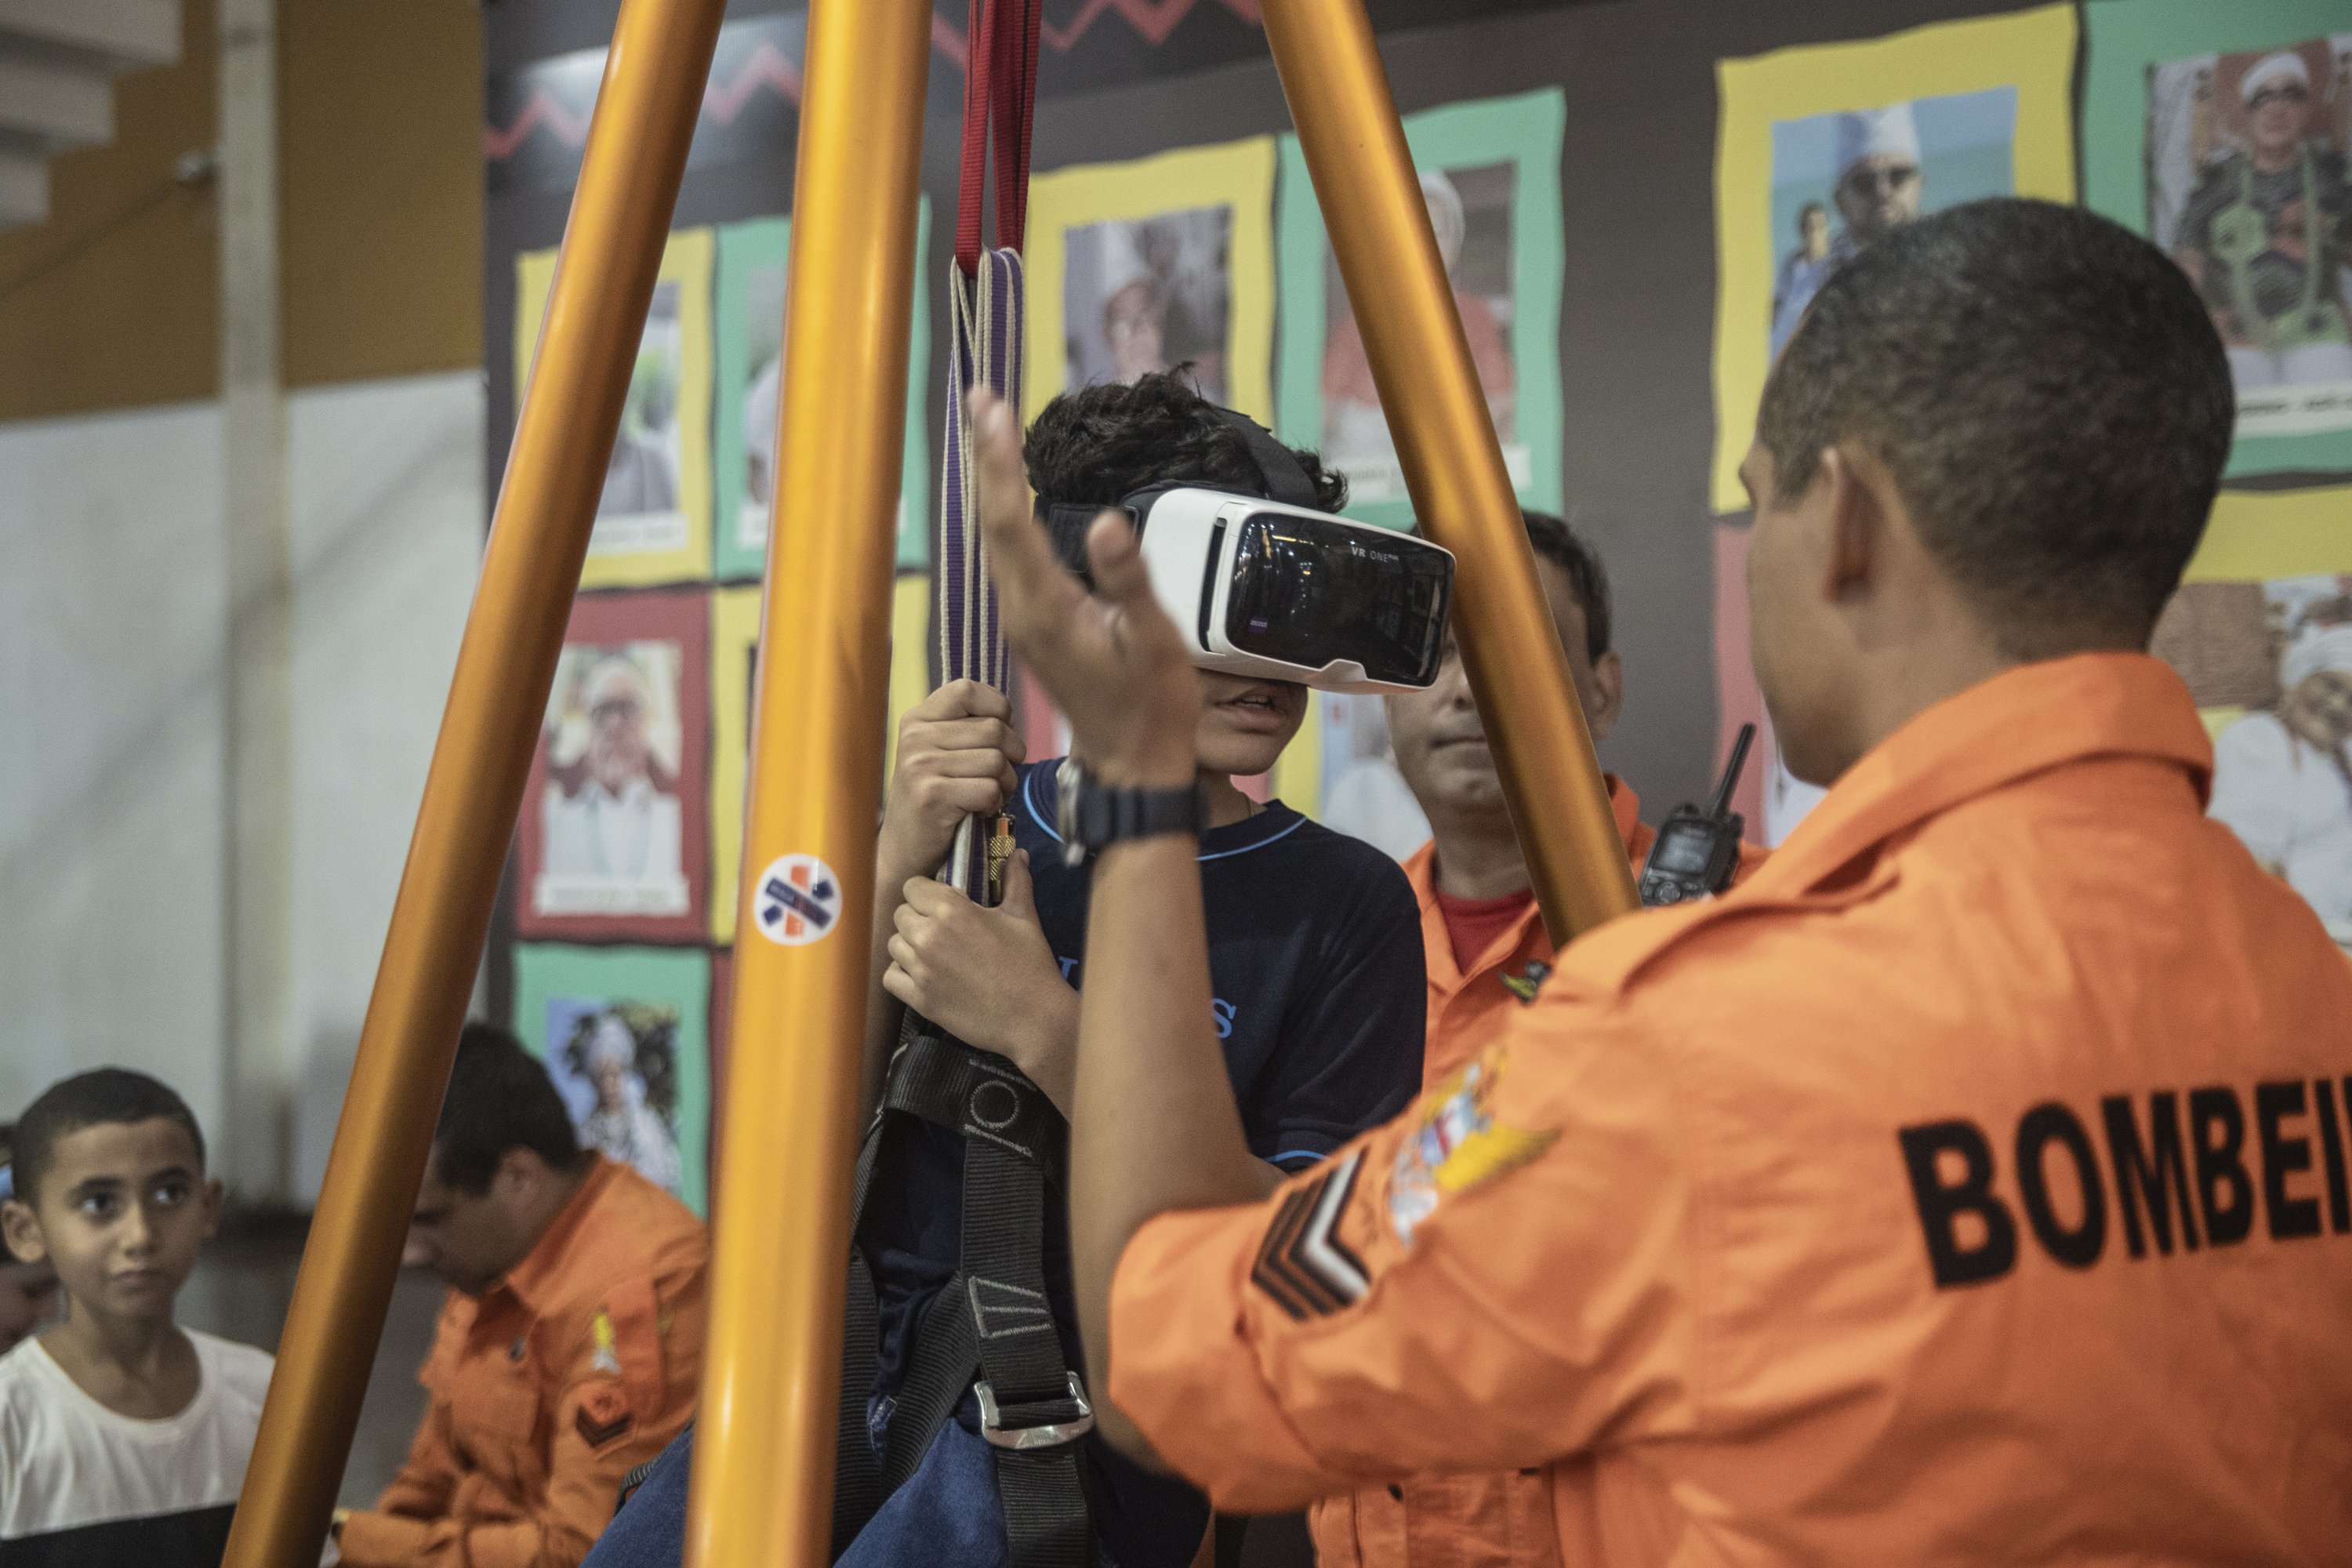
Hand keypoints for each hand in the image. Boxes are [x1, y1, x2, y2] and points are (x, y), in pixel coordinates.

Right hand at [877, 678, 1024, 884]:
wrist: (905, 851)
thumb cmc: (935, 800)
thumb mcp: (940, 754)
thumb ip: (965, 729)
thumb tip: (1009, 715)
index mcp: (917, 720)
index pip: (967, 690)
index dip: (998, 708)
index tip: (1001, 732)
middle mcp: (915, 738)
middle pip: (994, 729)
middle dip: (1011, 756)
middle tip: (999, 777)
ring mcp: (921, 766)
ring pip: (996, 760)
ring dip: (1006, 783)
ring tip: (990, 796)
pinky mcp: (932, 796)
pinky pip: (990, 789)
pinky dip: (995, 804)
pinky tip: (980, 811)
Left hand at [883, 850, 1078, 1108]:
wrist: (1033, 1019)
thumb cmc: (1031, 965)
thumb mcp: (1024, 917)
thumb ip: (1016, 881)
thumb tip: (1019, 853)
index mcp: (952, 910)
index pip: (912, 887)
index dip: (925, 892)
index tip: (939, 902)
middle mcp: (929, 936)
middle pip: (900, 914)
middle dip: (917, 917)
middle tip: (940, 929)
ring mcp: (921, 969)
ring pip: (894, 944)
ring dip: (909, 945)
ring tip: (932, 951)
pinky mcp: (919, 998)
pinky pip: (891, 976)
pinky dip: (901, 973)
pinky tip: (922, 973)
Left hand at [970, 389, 1198, 785]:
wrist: (1133, 765)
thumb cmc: (1151, 706)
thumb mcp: (1153, 641)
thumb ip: (1129, 582)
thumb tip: (1111, 525)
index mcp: (1046, 609)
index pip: (1011, 522)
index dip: (1000, 463)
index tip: (993, 410)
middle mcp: (1022, 611)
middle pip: (993, 521)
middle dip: (988, 457)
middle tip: (982, 397)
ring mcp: (1023, 619)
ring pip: (997, 538)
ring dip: (994, 481)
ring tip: (992, 427)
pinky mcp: (1033, 625)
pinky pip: (1010, 556)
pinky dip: (1007, 511)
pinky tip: (1012, 491)